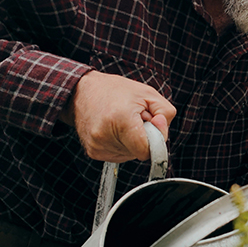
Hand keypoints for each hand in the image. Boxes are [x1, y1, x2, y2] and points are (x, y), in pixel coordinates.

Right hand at [61, 71, 175, 161]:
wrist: (82, 91)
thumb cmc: (116, 91)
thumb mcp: (148, 93)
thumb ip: (165, 114)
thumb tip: (162, 133)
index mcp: (121, 120)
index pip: (146, 150)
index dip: (155, 139)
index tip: (150, 124)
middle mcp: (105, 136)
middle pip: (139, 152)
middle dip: (143, 137)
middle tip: (133, 118)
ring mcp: (97, 146)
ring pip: (130, 155)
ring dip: (132, 141)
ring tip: (122, 122)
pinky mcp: (93, 152)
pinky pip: (119, 155)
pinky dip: (122, 144)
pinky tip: (114, 129)